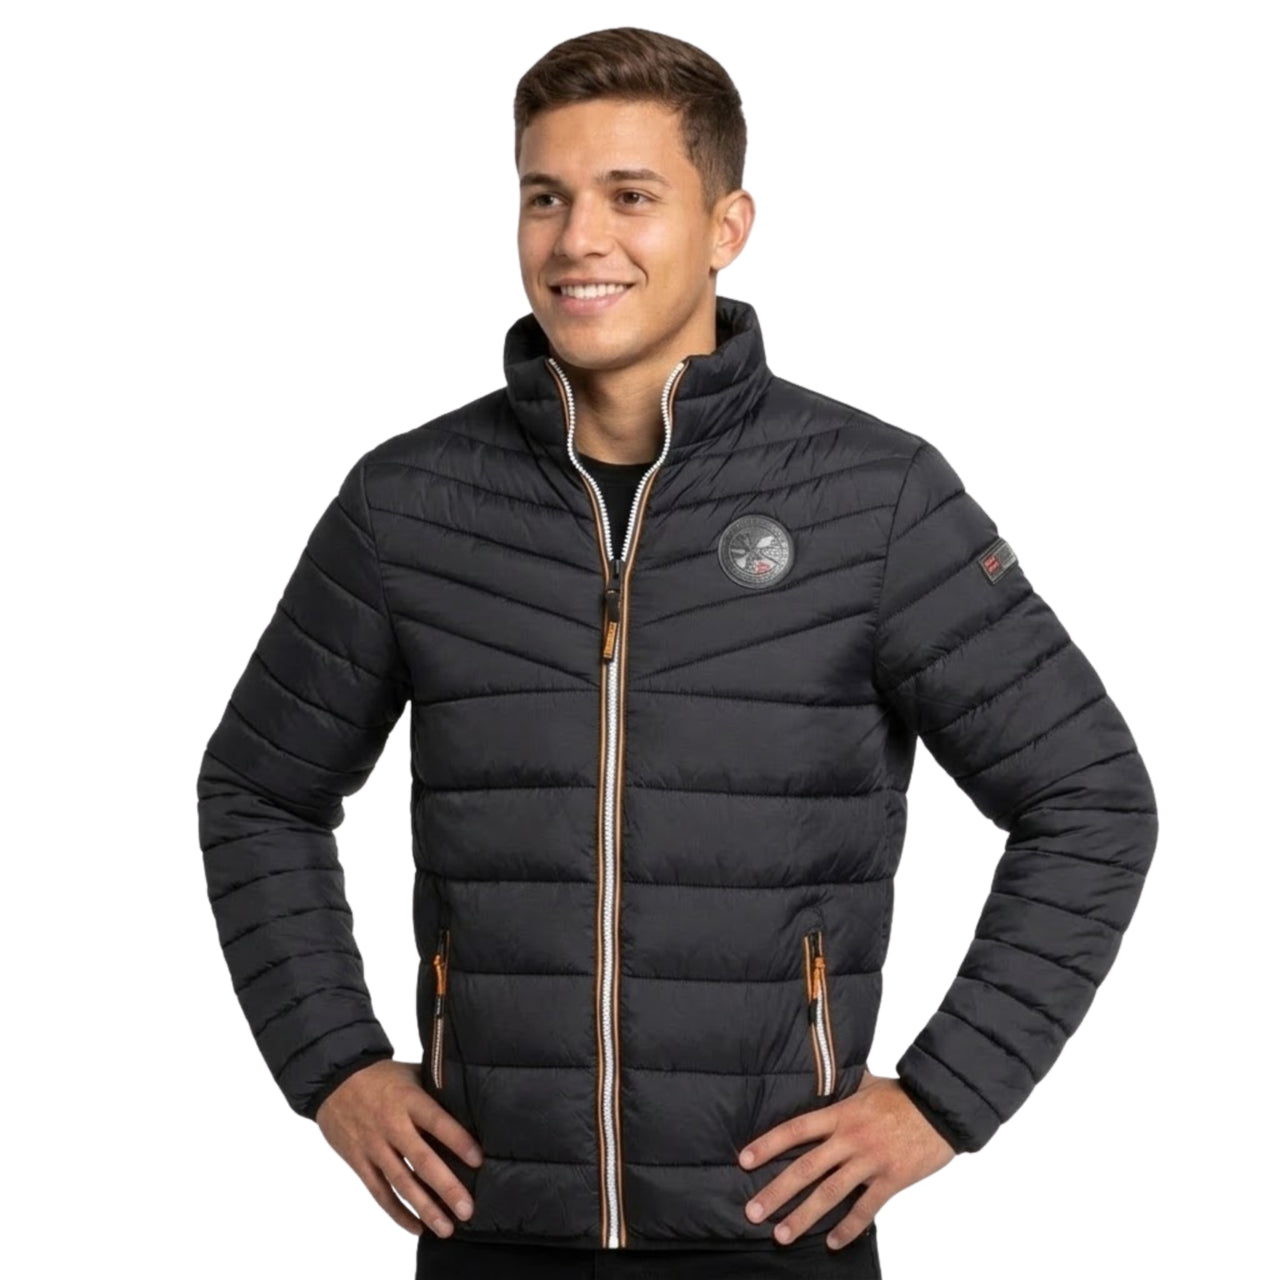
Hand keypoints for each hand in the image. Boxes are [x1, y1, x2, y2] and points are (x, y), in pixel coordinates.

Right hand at [315, 1058, 484, 1237]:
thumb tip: (470, 1104)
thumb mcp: (411, 1074)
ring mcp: (374, 1146)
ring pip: (401, 1184)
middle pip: (422, 1161)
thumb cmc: (381, 1076)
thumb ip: (436, 1090)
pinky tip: (417, 1227)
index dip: (458, 1141)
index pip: (437, 1122)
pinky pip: (380, 1193)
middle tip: (467, 1209)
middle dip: (446, 1187)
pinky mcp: (359, 1162)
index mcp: (408, 1099)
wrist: (334, 1079)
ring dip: (424, 1208)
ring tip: (446, 1228)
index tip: (479, 1160)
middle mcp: (392, 1125)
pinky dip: (397, 1213)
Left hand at [737, 1068, 954, 1249]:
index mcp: (841, 1114)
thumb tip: (827, 1076)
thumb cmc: (904, 1094)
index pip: (796, 1129)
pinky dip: (848, 1228)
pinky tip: (832, 1243)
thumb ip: (845, 1087)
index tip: (744, 1160)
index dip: (768, 1145)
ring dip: (804, 1216)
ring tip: (782, 1234)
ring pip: (830, 1193)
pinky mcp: (892, 1180)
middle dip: (777, 1191)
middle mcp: (850, 1139)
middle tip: (753, 1211)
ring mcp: (870, 1161)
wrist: (941, 1107)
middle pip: (806, 1168)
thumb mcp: (868, 1084)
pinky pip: (866, 1209)